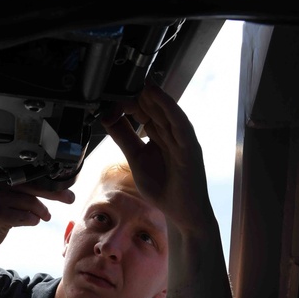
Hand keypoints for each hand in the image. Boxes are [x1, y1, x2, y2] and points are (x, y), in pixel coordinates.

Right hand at [0, 181, 74, 252]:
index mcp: (2, 176)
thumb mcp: (8, 198)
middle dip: (55, 194)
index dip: (51, 182)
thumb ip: (26, 192)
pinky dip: (32, 220)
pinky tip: (32, 221)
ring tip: (45, 216)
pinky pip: (23, 217)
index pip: (32, 176)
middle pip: (34, 186)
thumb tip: (56, 190)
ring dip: (42, 212)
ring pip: (30, 203)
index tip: (67, 187)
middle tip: (69, 198)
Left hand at [100, 82, 212, 231]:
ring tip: (144, 84)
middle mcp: (172, 133)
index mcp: (160, 135)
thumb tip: (108, 118)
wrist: (182, 212)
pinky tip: (159, 99)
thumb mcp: (136, 159)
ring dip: (156, 97)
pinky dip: (170, 110)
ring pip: (168, 112)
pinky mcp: (190, 148)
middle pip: (155, 108)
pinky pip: (180, 125)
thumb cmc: (164, 187)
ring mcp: (182, 139)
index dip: (128, 105)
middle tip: (123, 88)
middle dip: (139, 98)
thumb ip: (124, 138)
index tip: (111, 104)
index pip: (144, 112)